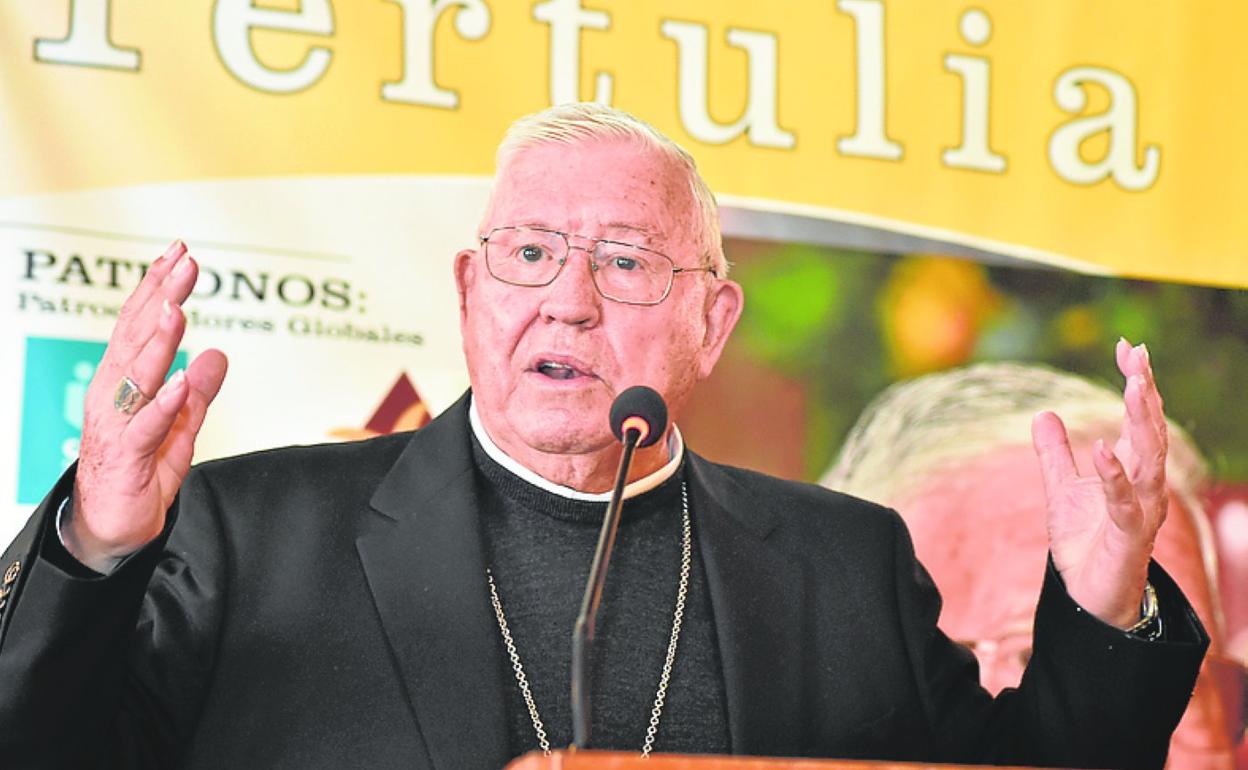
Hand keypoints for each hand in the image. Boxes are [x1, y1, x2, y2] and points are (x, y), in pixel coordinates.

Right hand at [67, 241, 227, 571]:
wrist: (110, 529)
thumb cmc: (140, 473)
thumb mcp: (179, 427)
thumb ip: (197, 392)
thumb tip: (218, 354)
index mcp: (124, 381)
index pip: (139, 325)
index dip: (157, 286)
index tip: (179, 252)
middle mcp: (113, 394)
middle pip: (136, 337)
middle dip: (161, 296)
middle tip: (185, 262)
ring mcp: (117, 424)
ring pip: (136, 375)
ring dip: (158, 340)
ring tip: (179, 308)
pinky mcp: (127, 457)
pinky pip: (146, 426)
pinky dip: (163, 402)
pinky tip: (179, 380)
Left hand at [1031, 338, 1167, 627]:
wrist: (1087, 597)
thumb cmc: (1083, 543)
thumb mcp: (1060, 489)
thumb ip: (1054, 453)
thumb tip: (1044, 415)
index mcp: (1133, 471)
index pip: (1141, 418)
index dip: (1137, 382)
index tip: (1127, 347)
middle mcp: (1146, 486)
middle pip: (1151, 430)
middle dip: (1145, 391)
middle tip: (1137, 354)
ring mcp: (1141, 510)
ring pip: (1150, 459)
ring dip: (1142, 422)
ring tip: (1134, 386)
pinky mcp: (1128, 535)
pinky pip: (1123, 501)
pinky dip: (1114, 474)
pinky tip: (1103, 448)